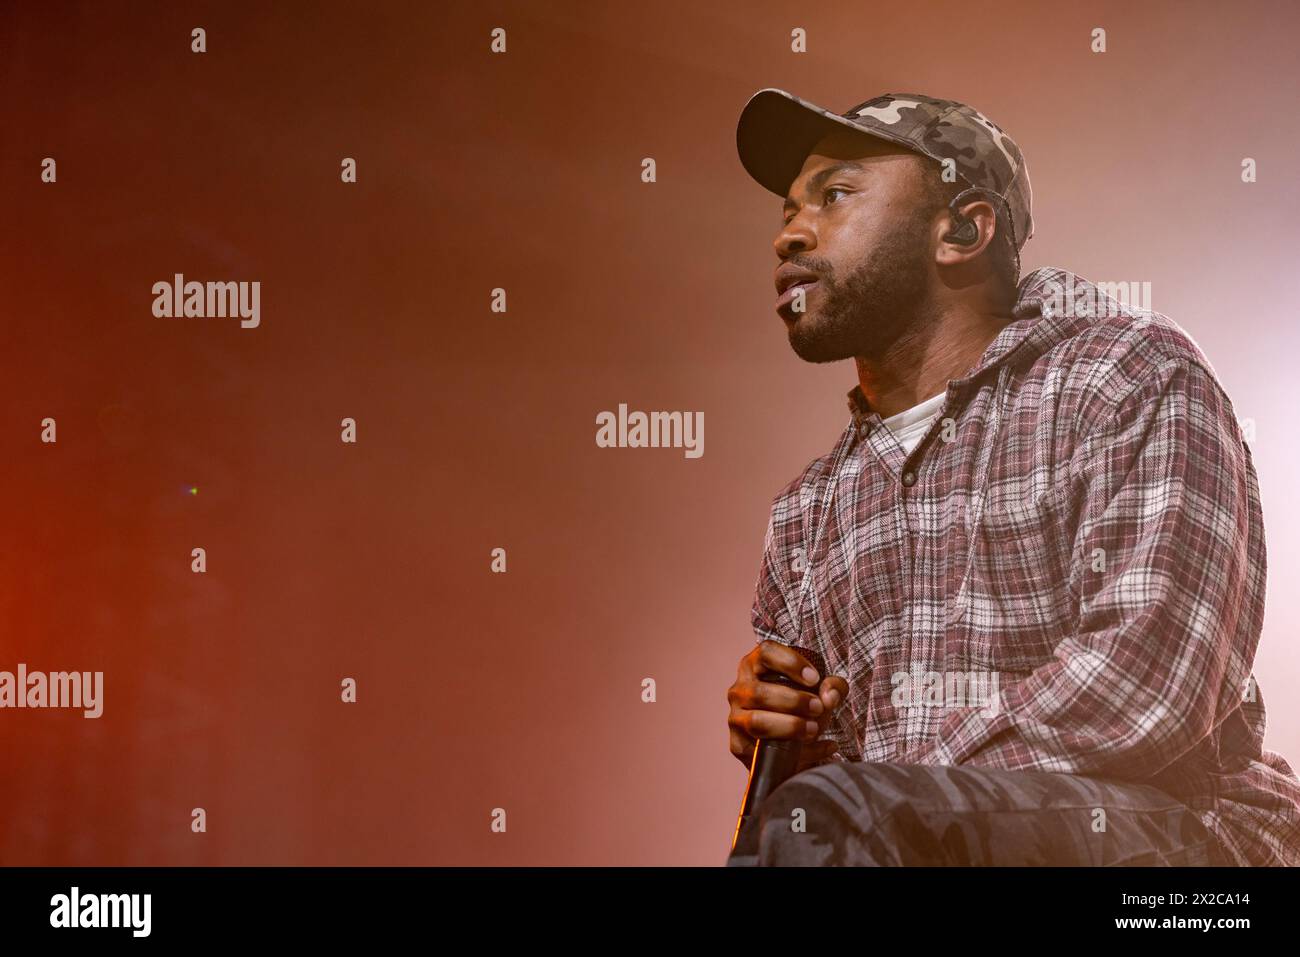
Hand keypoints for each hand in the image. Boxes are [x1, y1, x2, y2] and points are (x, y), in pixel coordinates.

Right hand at [726, 640, 847, 770]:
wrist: (791, 745)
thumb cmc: (803, 708)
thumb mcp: (823, 693)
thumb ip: (834, 688)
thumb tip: (830, 696)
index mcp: (755, 666)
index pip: (765, 653)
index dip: (790, 663)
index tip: (814, 678)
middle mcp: (740, 689)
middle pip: (759, 692)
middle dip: (794, 701)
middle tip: (818, 708)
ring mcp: (735, 718)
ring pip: (756, 721)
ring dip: (789, 726)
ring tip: (814, 729)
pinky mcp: (737, 745)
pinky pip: (762, 750)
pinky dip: (797, 752)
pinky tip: (821, 748)